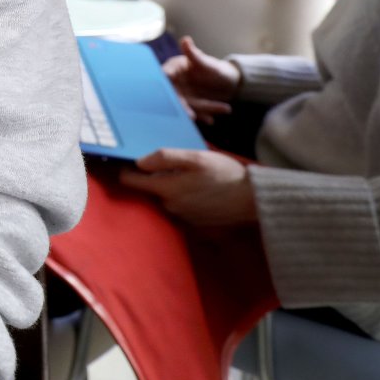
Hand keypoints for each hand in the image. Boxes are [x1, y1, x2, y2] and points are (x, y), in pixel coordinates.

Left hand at [118, 148, 257, 226]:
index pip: (130, 181)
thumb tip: (139, 162)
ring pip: (165, 196)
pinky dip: (183, 195)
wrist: (253, 200)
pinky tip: (198, 187)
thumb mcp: (195, 157)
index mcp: (167, 189)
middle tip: (169, 162)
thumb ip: (164, 158)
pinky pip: (179, 205)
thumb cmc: (224, 174)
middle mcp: (170, 206)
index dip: (126, 168)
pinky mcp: (195, 222)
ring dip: (170, 185)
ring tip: (188, 173)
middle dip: (153, 175)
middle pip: (148, 188)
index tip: (129, 158)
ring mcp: (182, 217)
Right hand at [163, 35, 240, 123]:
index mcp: (174, 69)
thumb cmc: (215, 69)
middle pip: (173, 94)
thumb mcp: (206, 62)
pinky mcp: (190, 106)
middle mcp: (175, 83)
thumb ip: (194, 54)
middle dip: (181, 105)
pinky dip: (202, 116)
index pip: (165, 76)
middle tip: (191, 115)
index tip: (168, 90)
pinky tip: (210, 119)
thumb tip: (185, 39)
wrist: (229, 83)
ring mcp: (182, 96)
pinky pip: (195, 112)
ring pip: (185, 105)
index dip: (164, 83)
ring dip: (197, 112)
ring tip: (209, 118)